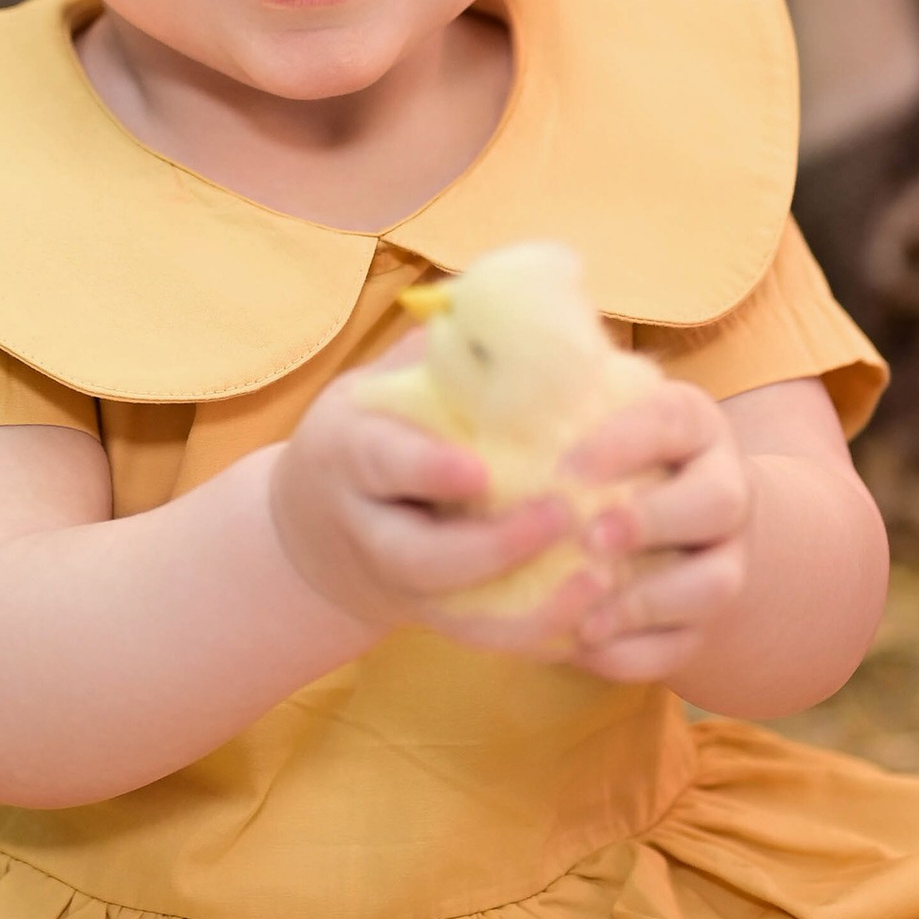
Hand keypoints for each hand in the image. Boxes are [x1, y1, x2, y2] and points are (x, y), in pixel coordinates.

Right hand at [267, 364, 576, 641]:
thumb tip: (552, 275)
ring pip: (458, 617)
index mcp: (352, 455)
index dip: (427, 469)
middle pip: (420, 559)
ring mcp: (404, 589)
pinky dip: (542, 638)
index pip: (382, 463)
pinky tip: (598, 616)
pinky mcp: (440, 623)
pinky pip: (489, 643)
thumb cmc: (379, 429)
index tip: (480, 469)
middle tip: (561, 515)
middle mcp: (370, 531)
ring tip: (597, 581)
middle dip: (491, 547)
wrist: (320, 531)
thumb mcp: (390, 379)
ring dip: (529, 609)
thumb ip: (457, 343)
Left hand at [554, 379, 752, 682]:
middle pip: (720, 502)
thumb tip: (463, 365)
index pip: (673, 419)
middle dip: (652, 521)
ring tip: (586, 614)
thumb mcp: (588, 416)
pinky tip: (582, 648)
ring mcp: (724, 558)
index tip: (567, 464)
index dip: (625, 442)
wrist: (669, 528)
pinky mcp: (707, 621)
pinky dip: (634, 653)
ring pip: (716, 583)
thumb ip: (549, 400)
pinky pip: (685, 646)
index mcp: (692, 425)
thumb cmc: (602, 458)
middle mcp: (722, 488)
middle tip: (589, 537)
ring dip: (648, 600)